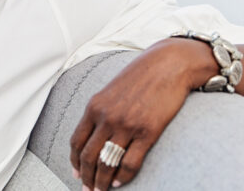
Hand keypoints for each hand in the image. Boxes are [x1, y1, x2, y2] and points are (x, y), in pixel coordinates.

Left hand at [69, 39, 203, 189]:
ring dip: (102, 181)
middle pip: (89, 156)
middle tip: (87, 189)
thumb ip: (101, 110)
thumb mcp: (112, 90)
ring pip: (107, 163)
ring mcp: (127, 125)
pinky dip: (122, 177)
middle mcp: (107, 117)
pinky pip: (130, 163)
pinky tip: (119, 181)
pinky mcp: (147, 132)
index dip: (75, 161)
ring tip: (101, 190)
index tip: (76, 172)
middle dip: (86, 177)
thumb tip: (95, 134)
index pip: (77, 140)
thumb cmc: (141, 76)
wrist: (168, 65)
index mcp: (95, 106)